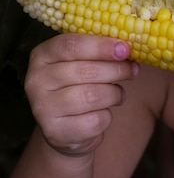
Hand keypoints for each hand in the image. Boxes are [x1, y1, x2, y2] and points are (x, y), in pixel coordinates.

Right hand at [24, 34, 138, 156]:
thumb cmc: (82, 85)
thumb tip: (127, 48)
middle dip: (117, 70)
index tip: (125, 49)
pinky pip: (95, 120)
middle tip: (132, 70)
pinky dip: (107, 116)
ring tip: (118, 94)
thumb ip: (102, 52)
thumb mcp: (86, 62)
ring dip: (114, 94)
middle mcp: (36, 80)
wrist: (68, 127)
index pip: (71, 45)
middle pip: (85, 70)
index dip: (101, 46)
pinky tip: (103, 113)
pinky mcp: (56, 132)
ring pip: (93, 95)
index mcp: (43, 55)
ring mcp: (43, 108)